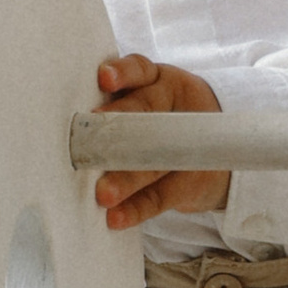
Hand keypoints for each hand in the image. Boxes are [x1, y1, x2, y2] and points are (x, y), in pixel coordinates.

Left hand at [91, 52, 229, 229]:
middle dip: (116, 131)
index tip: (105, 79)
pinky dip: (136, 208)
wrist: (220, 148)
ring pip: (152, 160)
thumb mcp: (148, 101)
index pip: (140, 69)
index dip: (122, 74)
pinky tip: (116, 218)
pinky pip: (161, 195)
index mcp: (158, 81)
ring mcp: (187, 145)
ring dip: (126, 178)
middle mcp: (173, 106)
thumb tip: (67, 129)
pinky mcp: (193, 180)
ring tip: (104, 194)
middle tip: (91, 146)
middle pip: (145, 115)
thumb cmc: (163, 120)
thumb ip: (116, 107)